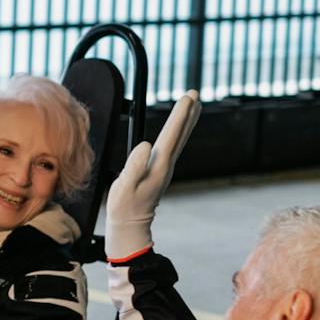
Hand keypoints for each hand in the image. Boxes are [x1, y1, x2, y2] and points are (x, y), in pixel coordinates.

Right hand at [104, 91, 200, 259]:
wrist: (130, 226)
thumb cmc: (124, 207)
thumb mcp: (124, 187)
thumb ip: (134, 166)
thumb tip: (146, 144)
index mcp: (158, 165)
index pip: (171, 134)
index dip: (180, 114)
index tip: (189, 97)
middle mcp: (166, 165)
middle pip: (180, 134)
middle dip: (188, 112)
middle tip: (195, 93)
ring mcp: (164, 168)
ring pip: (179, 139)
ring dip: (186, 120)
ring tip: (193, 104)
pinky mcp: (160, 170)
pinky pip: (172, 145)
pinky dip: (178, 131)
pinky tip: (177, 128)